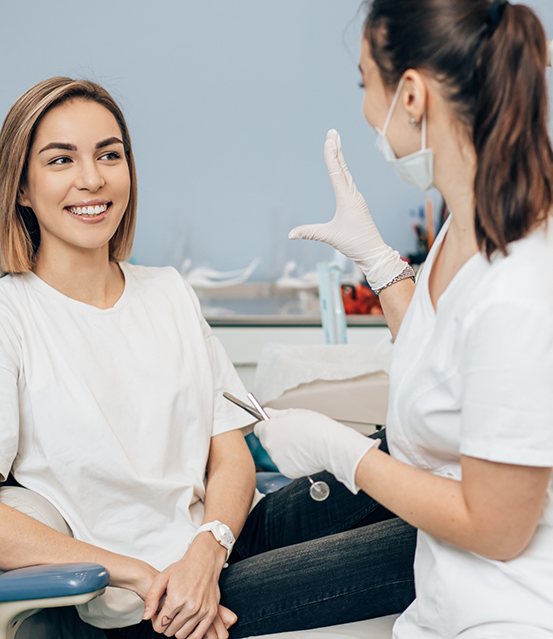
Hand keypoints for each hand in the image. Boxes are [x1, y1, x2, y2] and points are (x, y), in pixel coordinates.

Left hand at [143, 533, 231, 637]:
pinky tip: (186, 623)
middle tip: (168, 612)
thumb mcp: (162, 578)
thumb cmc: (183, 568)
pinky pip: (198, 635)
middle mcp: (190, 607)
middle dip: (166, 624)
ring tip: (177, 615)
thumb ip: (151, 598)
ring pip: (182, 635)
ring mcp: (202, 611)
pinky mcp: (211, 613)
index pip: (160, 626)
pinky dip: (190, 634)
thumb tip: (146, 617)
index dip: (156, 621)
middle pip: (170, 631)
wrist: (204, 561)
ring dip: (177, 628)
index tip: (158, 613)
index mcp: (176, 599)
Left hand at [254, 407, 379, 493]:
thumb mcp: (294, 412)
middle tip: (294, 435)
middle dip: (277, 438)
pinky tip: (304, 455)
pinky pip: (286, 465)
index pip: (259, 429)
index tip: (276, 426)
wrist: (330, 446)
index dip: (268, 426)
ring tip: (302, 445)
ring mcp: (277, 460)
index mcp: (269, 429)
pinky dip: (293, 462)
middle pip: (268, 442)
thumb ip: (277, 414)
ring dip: (285, 451)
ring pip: (278, 454)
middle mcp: (269, 446)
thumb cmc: (315, 427)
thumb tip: (267, 412)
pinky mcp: (286, 471)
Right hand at [289, 129, 406, 290]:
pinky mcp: (356, 204)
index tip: (329, 140)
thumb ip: (310, 233)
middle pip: (343, 168)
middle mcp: (352, 195)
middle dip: (337, 149)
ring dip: (340, 158)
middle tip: (333, 132)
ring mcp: (356, 198)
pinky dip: (343, 170)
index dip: (331, 156)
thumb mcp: (330, 237)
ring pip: (346, 173)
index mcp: (347, 199)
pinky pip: (348, 182)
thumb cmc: (355, 243)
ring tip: (336, 143)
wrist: (374, 252)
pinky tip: (341, 168)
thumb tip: (290, 235)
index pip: (336, 173)